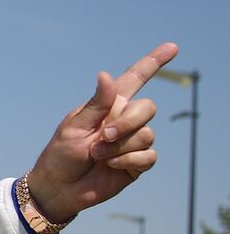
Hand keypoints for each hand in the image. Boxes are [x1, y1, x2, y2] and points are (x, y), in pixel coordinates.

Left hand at [25, 43, 177, 222]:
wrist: (60, 187)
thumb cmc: (61, 154)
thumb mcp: (74, 127)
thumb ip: (96, 104)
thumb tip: (105, 74)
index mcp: (108, 105)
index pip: (135, 79)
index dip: (154, 63)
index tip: (172, 47)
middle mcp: (124, 120)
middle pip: (147, 107)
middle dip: (127, 122)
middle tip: (102, 136)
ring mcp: (133, 141)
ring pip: (147, 133)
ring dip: (120, 146)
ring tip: (97, 154)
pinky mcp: (138, 162)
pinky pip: (149, 155)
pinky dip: (128, 160)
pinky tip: (111, 165)